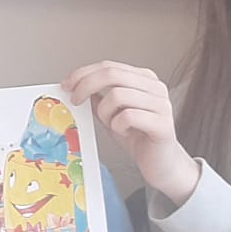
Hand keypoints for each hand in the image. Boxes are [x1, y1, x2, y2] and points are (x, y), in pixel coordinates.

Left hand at [64, 61, 199, 205]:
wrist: (162, 165)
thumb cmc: (139, 138)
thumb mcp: (112, 114)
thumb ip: (99, 99)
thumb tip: (76, 87)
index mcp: (144, 79)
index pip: (109, 66)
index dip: (84, 73)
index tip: (67, 84)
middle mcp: (155, 87)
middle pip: (112, 74)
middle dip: (86, 86)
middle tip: (75, 101)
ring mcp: (162, 104)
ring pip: (118, 95)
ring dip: (105, 112)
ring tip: (111, 124)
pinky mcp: (163, 124)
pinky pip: (128, 116)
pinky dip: (117, 125)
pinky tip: (123, 132)